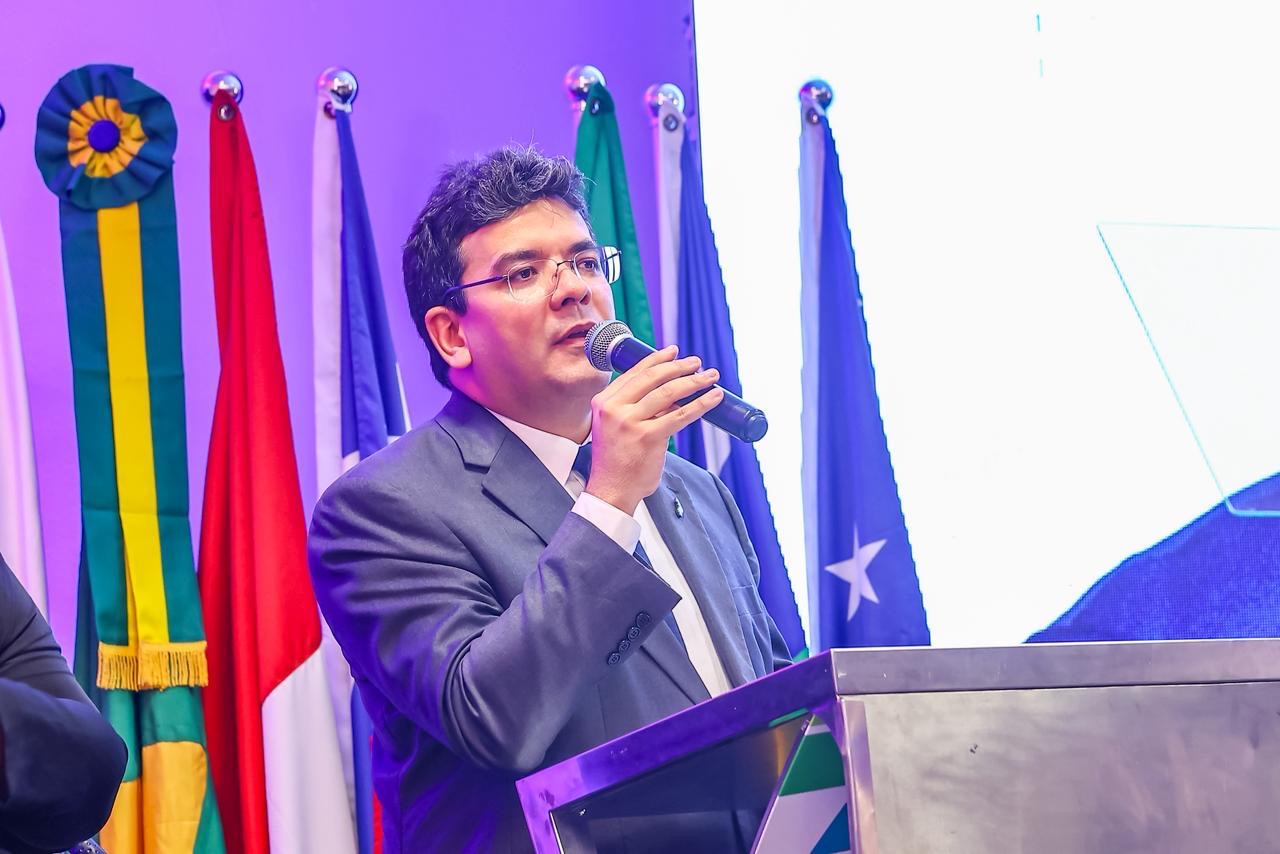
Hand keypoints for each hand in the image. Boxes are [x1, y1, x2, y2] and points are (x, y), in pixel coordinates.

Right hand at [585, 345, 722, 513]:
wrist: (611, 490)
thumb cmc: (617, 460)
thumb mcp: (615, 425)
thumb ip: (633, 406)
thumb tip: (669, 389)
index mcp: (604, 402)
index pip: (634, 372)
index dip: (657, 359)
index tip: (673, 351)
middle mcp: (614, 408)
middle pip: (653, 378)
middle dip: (679, 367)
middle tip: (697, 363)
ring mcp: (630, 422)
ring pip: (669, 393)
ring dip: (694, 381)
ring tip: (710, 376)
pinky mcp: (648, 437)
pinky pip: (680, 415)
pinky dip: (701, 404)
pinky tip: (713, 398)